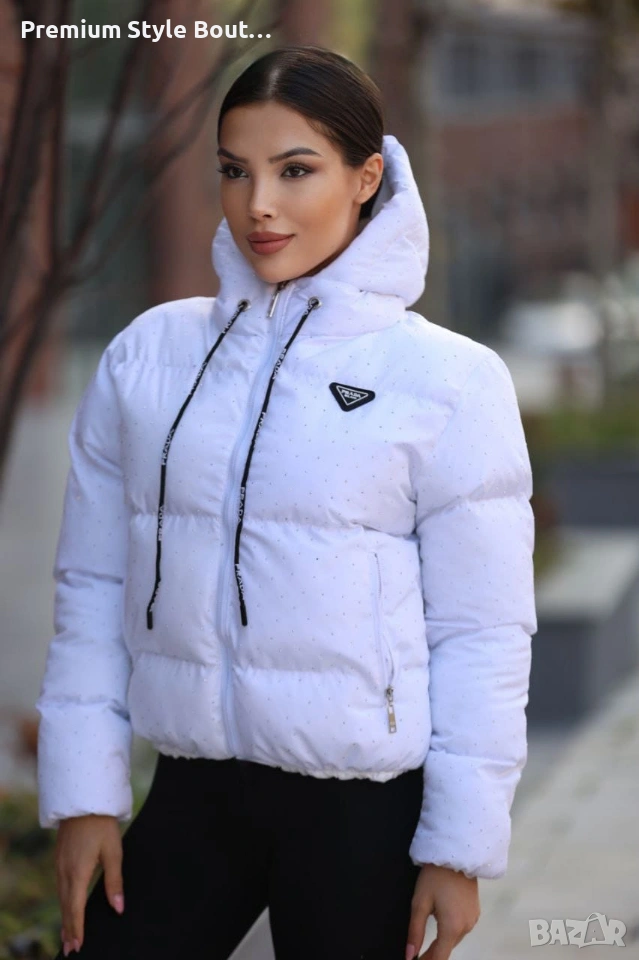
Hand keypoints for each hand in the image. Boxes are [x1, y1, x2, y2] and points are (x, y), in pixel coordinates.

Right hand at [55, 814, 124, 954]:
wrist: (84, 800)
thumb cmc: (102, 825)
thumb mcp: (114, 852)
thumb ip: (114, 881)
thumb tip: (118, 907)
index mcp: (78, 872)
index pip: (76, 907)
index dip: (78, 927)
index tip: (79, 945)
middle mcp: (65, 871)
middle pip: (66, 906)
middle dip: (69, 928)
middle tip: (71, 949)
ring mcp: (60, 864)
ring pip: (61, 897)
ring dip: (65, 917)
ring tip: (68, 935)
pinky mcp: (60, 858)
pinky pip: (60, 886)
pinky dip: (63, 902)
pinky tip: (66, 906)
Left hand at [405, 863, 479, 959]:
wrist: (456, 854)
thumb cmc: (435, 877)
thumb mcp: (420, 903)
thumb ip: (415, 932)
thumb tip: (410, 956)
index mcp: (452, 927)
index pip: (440, 957)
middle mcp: (466, 927)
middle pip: (447, 948)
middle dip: (432, 954)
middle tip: (416, 955)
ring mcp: (473, 919)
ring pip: (454, 938)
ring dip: (441, 942)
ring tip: (426, 945)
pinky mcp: (475, 911)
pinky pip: (461, 927)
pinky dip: (450, 930)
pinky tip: (441, 925)